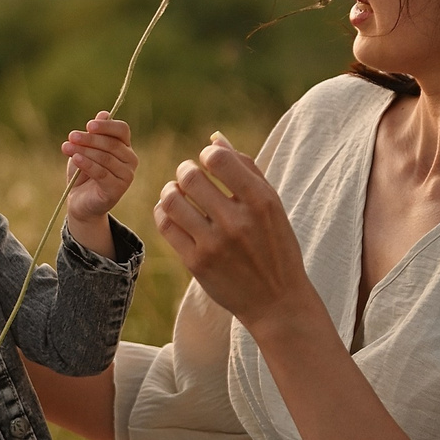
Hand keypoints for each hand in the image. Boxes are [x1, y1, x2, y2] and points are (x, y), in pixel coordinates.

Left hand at [62, 112, 136, 229]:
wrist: (80, 201)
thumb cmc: (83, 172)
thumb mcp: (85, 149)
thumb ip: (95, 133)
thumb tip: (104, 114)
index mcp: (125, 146)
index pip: (122, 130)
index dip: (106, 126)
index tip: (88, 125)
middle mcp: (130, 160)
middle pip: (112, 143)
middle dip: (89, 139)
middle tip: (71, 136)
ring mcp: (127, 176)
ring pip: (105, 158)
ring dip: (84, 151)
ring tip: (66, 147)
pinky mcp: (118, 190)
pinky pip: (102, 173)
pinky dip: (87, 164)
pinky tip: (75, 158)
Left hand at [153, 134, 323, 332]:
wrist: (276, 301)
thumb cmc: (275, 246)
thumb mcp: (272, 206)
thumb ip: (246, 169)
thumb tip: (215, 138)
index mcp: (261, 202)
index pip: (219, 159)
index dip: (208, 154)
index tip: (210, 162)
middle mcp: (237, 222)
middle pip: (190, 177)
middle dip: (185, 171)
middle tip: (189, 176)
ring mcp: (215, 244)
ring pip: (172, 200)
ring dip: (170, 190)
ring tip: (176, 192)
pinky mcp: (196, 263)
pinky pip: (166, 225)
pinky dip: (163, 212)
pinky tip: (171, 212)